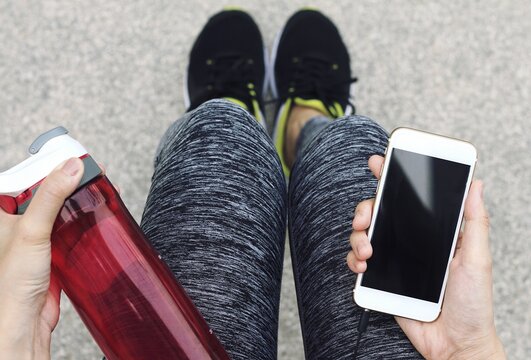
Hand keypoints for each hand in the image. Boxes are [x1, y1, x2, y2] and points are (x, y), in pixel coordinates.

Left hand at [0, 158, 83, 359]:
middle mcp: (17, 220)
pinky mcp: (53, 248)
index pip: (25, 175)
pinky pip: (69, 225)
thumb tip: (71, 166)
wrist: (25, 321)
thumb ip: (51, 196)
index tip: (70, 154)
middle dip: (68, 177)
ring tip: (98, 184)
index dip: (47, 162)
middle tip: (90, 167)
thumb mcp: (31, 230)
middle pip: (46, 188)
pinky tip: (95, 212)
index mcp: (3, 211)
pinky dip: (83, 217)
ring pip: (59, 205)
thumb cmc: (12, 283)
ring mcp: (36, 234)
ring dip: (78, 196)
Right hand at [347, 155, 505, 359]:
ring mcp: (394, 259)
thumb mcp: (477, 258)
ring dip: (358, 237)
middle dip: (366, 209)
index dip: (392, 177)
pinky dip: (354, 260)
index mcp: (433, 231)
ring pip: (364, 234)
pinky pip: (358, 262)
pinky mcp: (382, 278)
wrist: (455, 343)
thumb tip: (475, 184)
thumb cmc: (473, 303)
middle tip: (365, 218)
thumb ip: (475, 222)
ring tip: (367, 251)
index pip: (410, 197)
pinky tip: (362, 266)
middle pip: (379, 212)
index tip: (379, 163)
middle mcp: (410, 241)